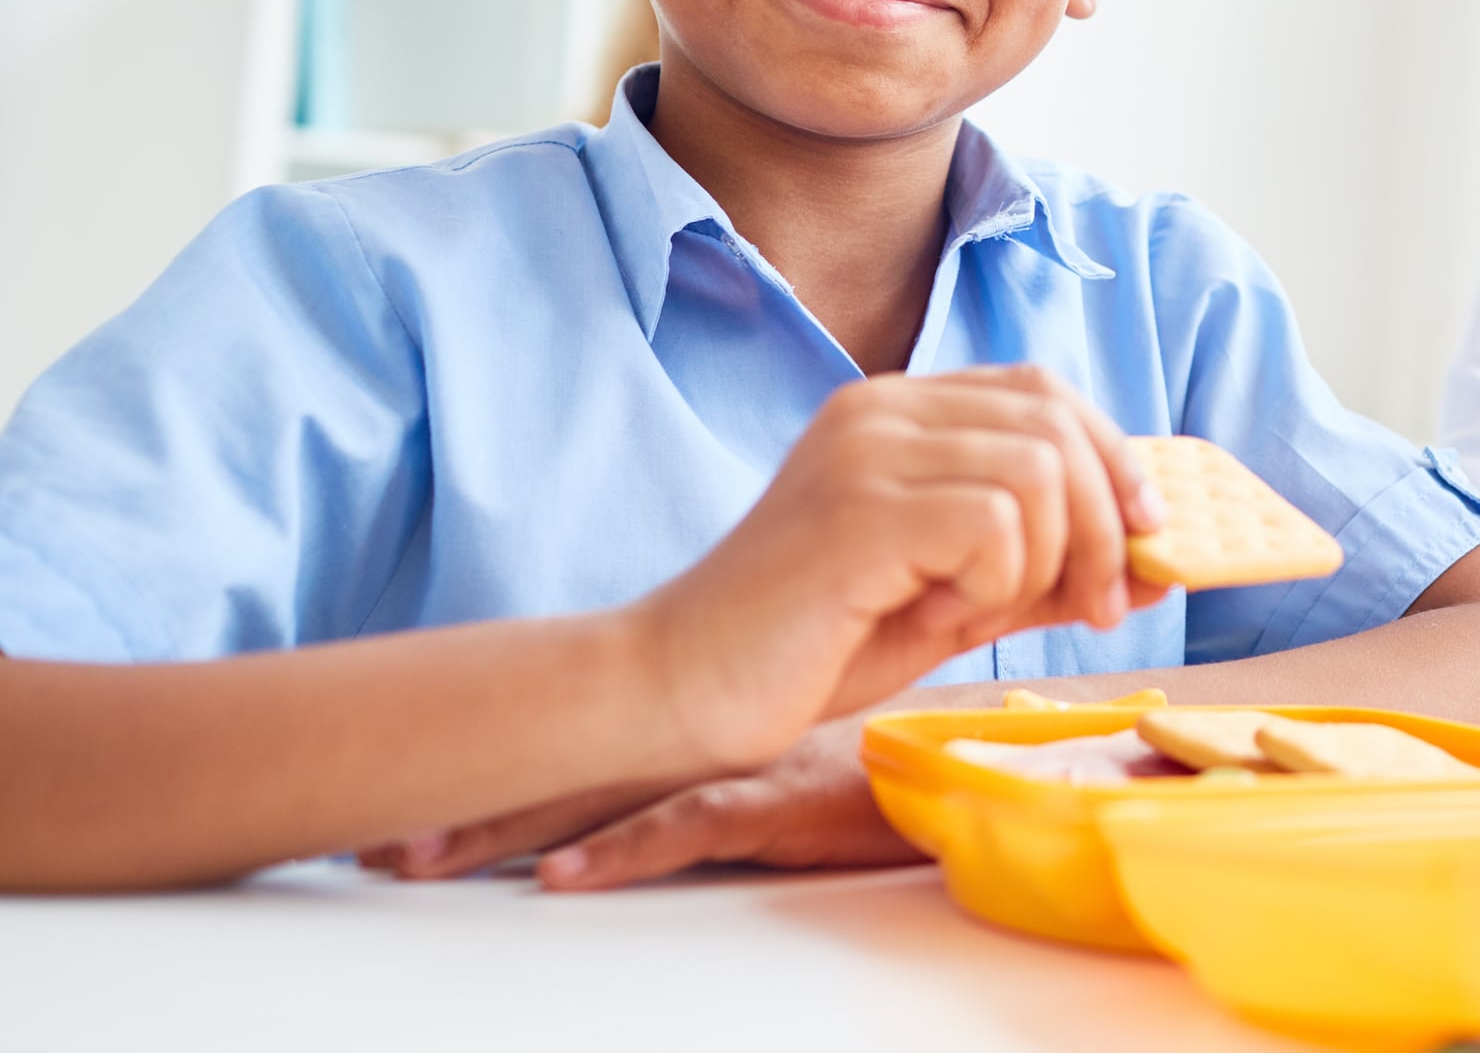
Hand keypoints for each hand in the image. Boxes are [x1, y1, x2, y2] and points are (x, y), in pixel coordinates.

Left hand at [365, 717, 914, 885]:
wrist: (995, 749)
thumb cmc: (906, 754)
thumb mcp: (802, 755)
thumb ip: (746, 757)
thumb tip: (683, 775)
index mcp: (703, 726)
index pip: (576, 740)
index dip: (492, 762)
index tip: (402, 782)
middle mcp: (706, 739)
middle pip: (560, 768)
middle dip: (462, 798)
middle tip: (361, 828)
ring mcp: (739, 767)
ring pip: (601, 798)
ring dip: (506, 828)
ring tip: (414, 858)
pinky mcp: (785, 803)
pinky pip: (694, 828)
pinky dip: (625, 851)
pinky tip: (564, 876)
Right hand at [630, 364, 1165, 776]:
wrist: (683, 690)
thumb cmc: (812, 645)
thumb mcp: (954, 596)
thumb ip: (1041, 567)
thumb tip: (1155, 561)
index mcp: (896, 410)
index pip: (1043, 390)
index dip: (1113, 457)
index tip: (1146, 538)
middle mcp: (881, 409)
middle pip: (1057, 420)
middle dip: (1104, 520)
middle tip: (1099, 604)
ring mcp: (867, 451)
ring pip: (1037, 471)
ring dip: (1039, 562)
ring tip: (973, 613)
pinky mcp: (859, 509)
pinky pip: (993, 522)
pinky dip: (992, 584)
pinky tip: (932, 615)